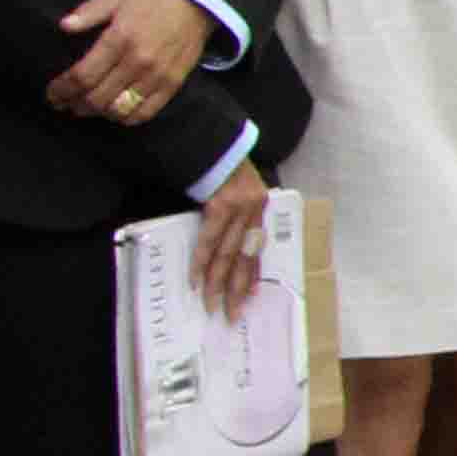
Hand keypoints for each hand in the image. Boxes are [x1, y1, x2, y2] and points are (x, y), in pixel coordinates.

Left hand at [48, 0, 209, 125]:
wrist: (193, 5)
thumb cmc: (149, 2)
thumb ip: (88, 13)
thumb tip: (64, 26)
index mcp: (119, 39)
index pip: (83, 75)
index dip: (62, 89)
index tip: (53, 94)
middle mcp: (137, 61)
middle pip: (97, 97)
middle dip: (75, 104)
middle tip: (65, 103)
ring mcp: (157, 76)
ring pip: (119, 109)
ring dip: (98, 113)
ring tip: (87, 108)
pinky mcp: (172, 85)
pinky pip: (145, 112)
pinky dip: (125, 118)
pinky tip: (115, 112)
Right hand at [190, 160, 272, 319]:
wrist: (213, 139)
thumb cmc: (220, 167)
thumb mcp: (234, 192)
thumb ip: (234, 217)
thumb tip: (222, 250)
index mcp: (260, 209)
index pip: (258, 250)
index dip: (252, 276)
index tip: (248, 300)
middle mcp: (255, 210)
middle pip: (245, 257)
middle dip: (236, 289)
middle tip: (230, 315)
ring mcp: (240, 207)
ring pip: (228, 253)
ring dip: (217, 282)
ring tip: (211, 304)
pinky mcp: (222, 204)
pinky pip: (211, 238)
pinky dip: (202, 260)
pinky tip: (197, 279)